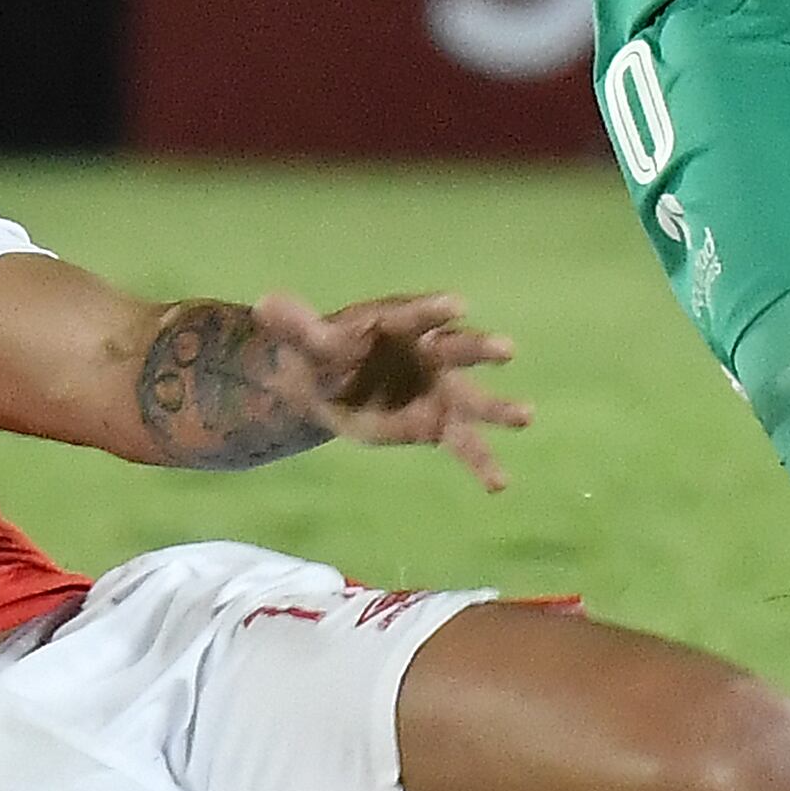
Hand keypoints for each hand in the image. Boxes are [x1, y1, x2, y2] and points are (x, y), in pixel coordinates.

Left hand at [251, 290, 531, 492]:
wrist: (328, 386)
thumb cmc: (322, 351)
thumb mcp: (306, 340)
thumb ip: (294, 324)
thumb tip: (263, 304)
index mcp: (398, 322)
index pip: (417, 315)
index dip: (434, 311)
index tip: (457, 305)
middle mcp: (429, 352)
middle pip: (457, 349)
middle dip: (479, 349)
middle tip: (506, 348)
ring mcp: (438, 389)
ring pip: (473, 399)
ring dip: (499, 407)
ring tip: (526, 416)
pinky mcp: (437, 425)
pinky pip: (464, 445)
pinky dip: (482, 464)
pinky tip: (500, 485)